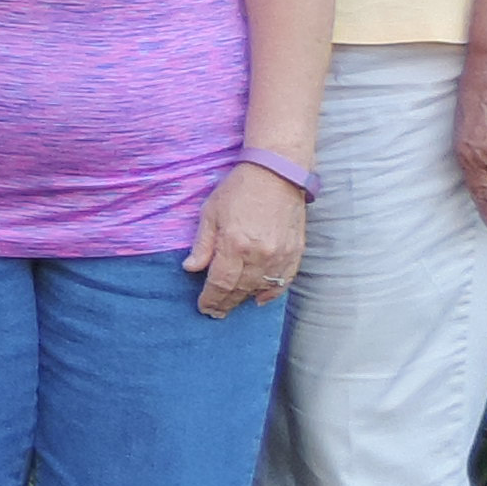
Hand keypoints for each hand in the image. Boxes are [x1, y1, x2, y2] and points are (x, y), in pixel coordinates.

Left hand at [186, 161, 311, 317]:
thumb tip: (191, 268)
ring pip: (260, 288)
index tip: (203, 307)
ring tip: (232, 306)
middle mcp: (259, 254)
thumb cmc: (239, 189)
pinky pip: (283, 281)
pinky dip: (271, 293)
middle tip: (215, 312)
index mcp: (234, 245)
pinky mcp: (295, 252)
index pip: (220, 283)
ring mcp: (280, 255)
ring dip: (244, 299)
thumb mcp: (210, 212)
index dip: (210, 299)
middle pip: (239, 290)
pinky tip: (259, 299)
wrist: (278, 173)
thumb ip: (202, 244)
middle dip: (225, 303)